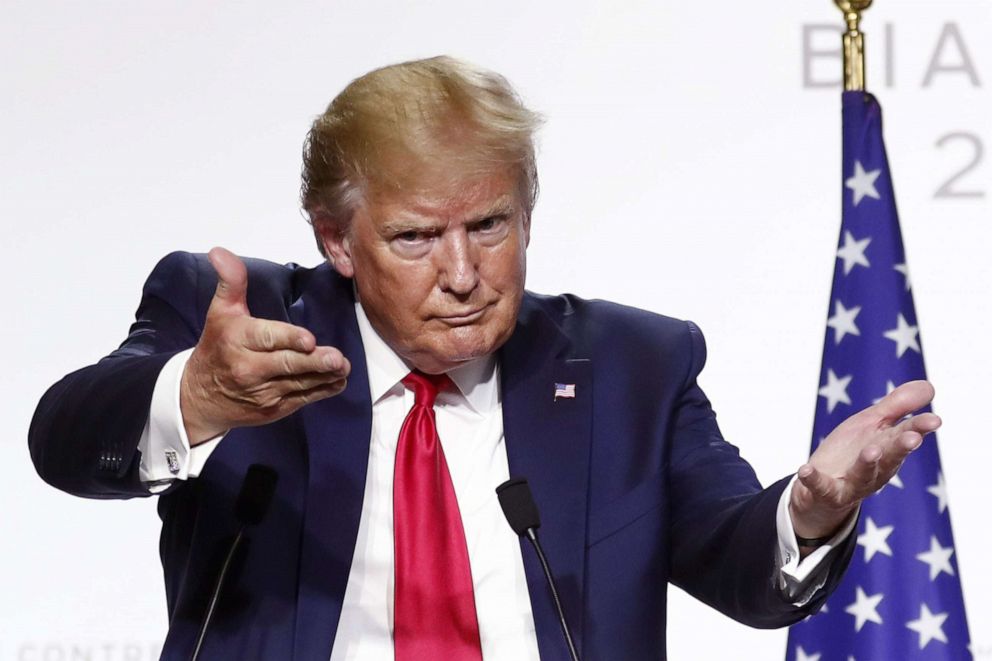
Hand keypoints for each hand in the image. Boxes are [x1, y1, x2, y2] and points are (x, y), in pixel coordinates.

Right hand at [180, 247, 349, 444]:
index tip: (309, 340)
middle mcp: (249, 369)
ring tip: (343, 367)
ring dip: (324, 376)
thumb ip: (231, 282)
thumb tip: (220, 252)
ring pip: (299, 383)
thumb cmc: (217, 347)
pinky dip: (321, 391)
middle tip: (337, 358)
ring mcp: (263, 392)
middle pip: (287, 365)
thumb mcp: (220, 312)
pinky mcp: (274, 409)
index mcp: (237, 341)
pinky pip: (302, 399)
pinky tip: (338, 381)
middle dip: (314, 362)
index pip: (267, 339)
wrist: (199, 397)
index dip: (289, 339)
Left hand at [789, 380, 940, 540]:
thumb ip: (896, 406)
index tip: (935, 420)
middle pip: (891, 457)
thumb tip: (929, 386)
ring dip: (868, 463)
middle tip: (912, 437)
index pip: (906, 435)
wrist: (820, 491)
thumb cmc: (851, 452)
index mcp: (887, 448)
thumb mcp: (871, 424)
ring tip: (871, 451)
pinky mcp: (827, 493)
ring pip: (863, 475)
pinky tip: (805, 469)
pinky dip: (814, 479)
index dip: (920, 428)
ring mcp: (852, 483)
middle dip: (901, 447)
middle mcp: (876, 468)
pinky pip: (821, 487)